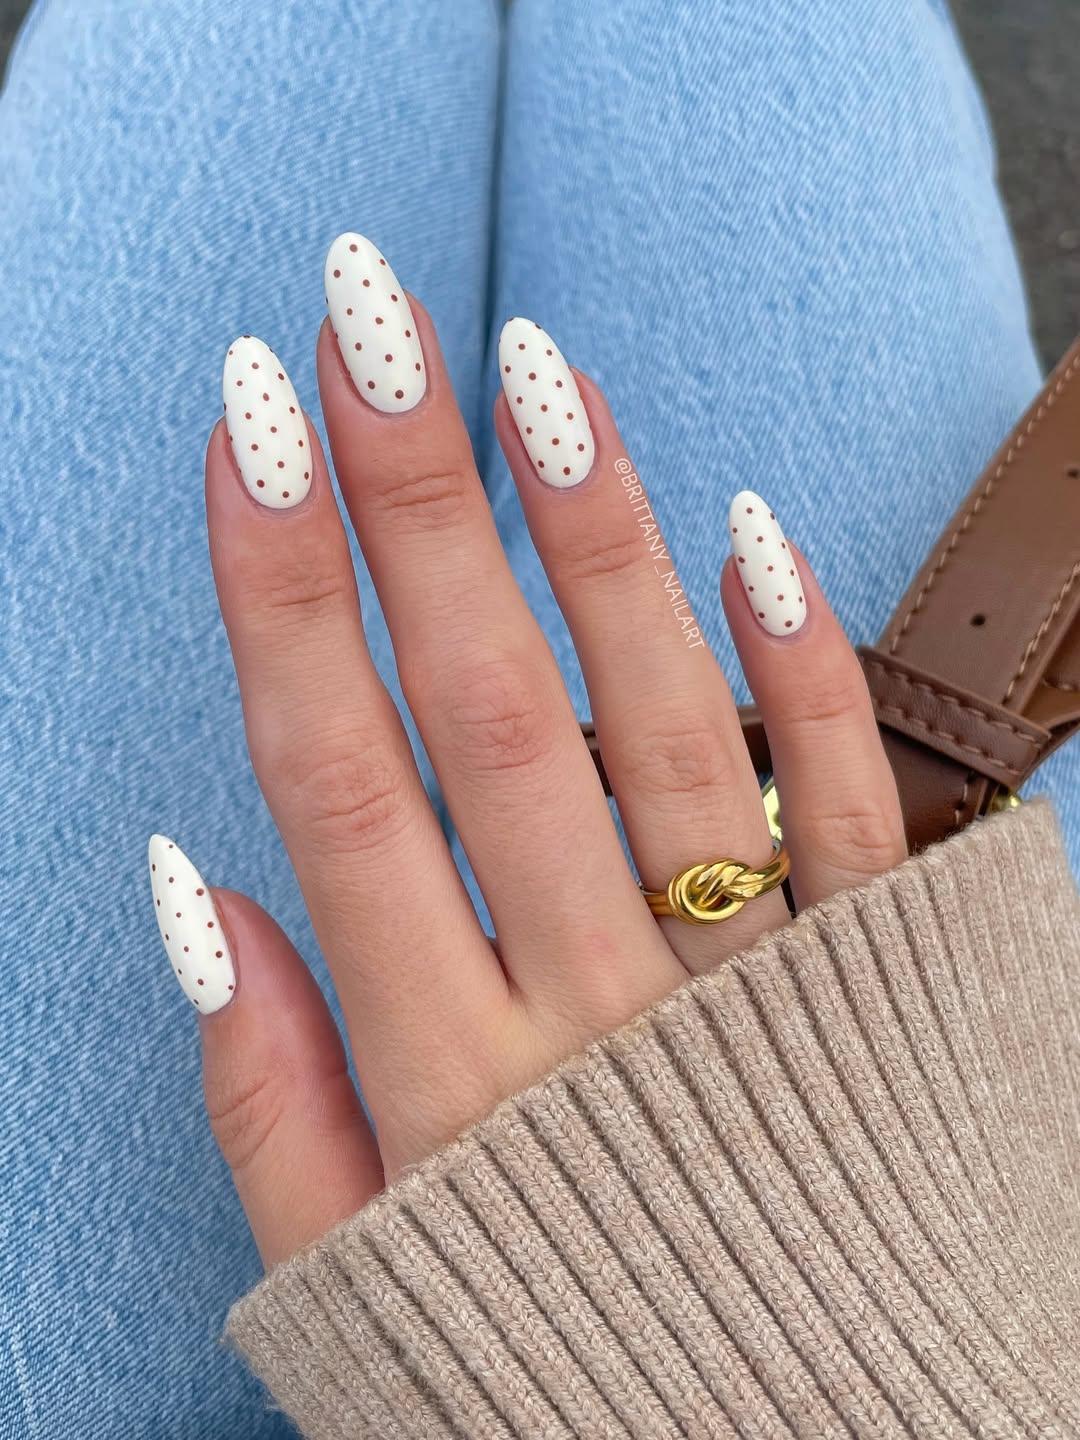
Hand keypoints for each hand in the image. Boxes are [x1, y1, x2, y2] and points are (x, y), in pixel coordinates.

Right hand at [155, 236, 905, 1268]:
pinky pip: (851, 805)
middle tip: (365, 312)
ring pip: (661, 726)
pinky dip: (802, 665)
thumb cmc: (571, 1382)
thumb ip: (269, 1103)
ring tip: (531, 369)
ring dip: (594, 537)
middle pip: (486, 716)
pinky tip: (750, 526)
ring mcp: (757, 993)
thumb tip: (194, 891)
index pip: (337, 785)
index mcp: (456, 1087)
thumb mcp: (363, 1295)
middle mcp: (604, 1016)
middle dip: (411, 503)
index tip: (245, 425)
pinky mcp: (887, 989)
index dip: (280, 593)